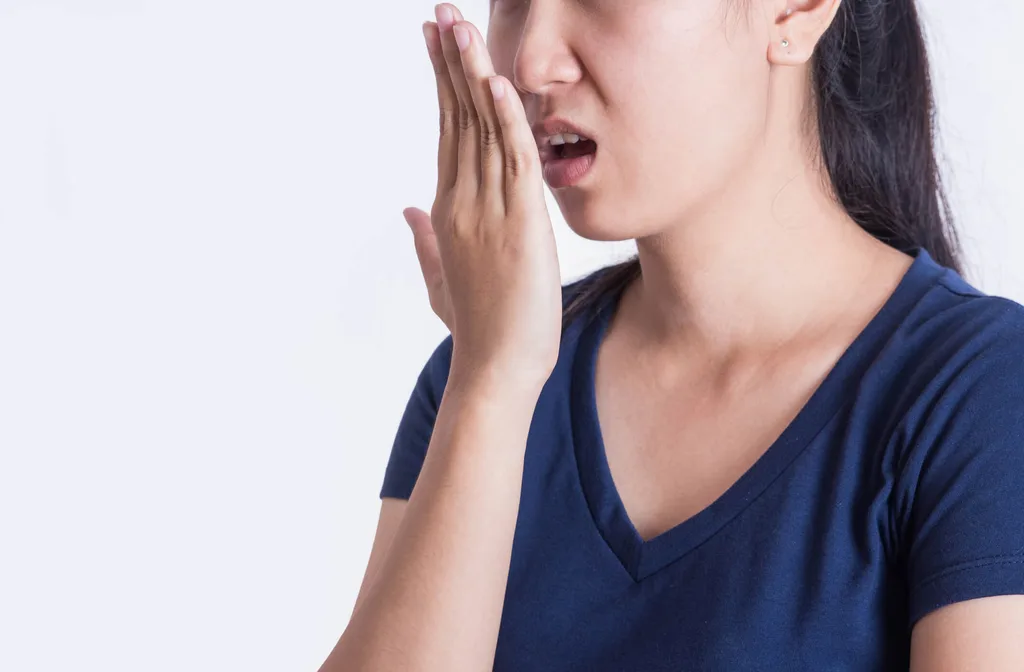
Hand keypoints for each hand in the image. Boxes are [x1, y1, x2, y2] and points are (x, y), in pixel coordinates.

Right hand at [405, 4, 561, 388]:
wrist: (497, 369)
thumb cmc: (477, 327)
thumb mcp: (443, 278)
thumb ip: (425, 240)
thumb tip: (407, 211)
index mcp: (448, 209)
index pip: (447, 132)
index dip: (443, 84)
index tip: (437, 42)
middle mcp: (462, 202)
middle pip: (457, 118)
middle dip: (449, 63)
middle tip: (441, 14)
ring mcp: (486, 211)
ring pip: (480, 129)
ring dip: (472, 74)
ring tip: (460, 27)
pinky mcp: (519, 224)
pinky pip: (511, 159)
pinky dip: (506, 118)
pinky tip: (497, 82)